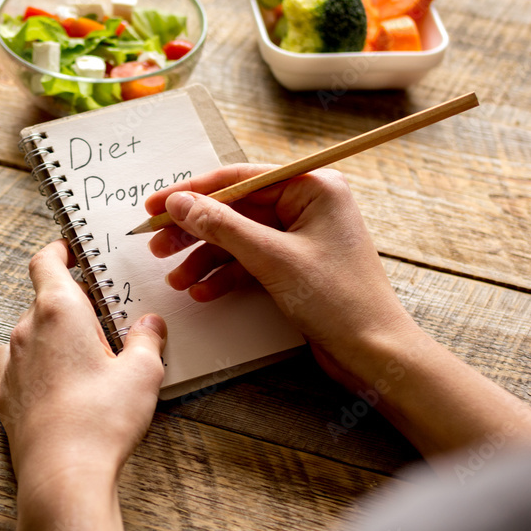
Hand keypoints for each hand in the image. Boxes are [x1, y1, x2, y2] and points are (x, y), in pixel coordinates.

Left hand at [0, 239, 165, 530]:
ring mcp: (11, 363)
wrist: (62, 474)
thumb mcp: (143, 373)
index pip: (46, 262)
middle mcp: (26, 329)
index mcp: (58, 310)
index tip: (69, 249)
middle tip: (103, 320)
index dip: (57, 250)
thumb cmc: (101, 419)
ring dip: (54, 338)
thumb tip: (150, 325)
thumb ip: (147, 341)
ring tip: (87, 360)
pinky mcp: (6, 395)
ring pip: (32, 334)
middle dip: (72, 305)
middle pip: (44, 300)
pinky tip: (63, 386)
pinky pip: (21, 366)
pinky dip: (40, 366)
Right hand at [145, 166, 530, 460]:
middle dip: (194, 230)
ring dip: (204, 258)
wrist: (374, 352)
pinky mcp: (296, 265)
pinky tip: (202, 291)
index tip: (155, 207)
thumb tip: (179, 203)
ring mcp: (301, 236)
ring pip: (238, 238)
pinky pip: (250, 260)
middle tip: (156, 245)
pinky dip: (225, 275)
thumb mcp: (272, 258)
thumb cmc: (338, 300)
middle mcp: (308, 204)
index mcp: (313, 187)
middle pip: (235, 208)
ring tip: (176, 279)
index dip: (192, 192)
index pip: (239, 178)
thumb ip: (221, 226)